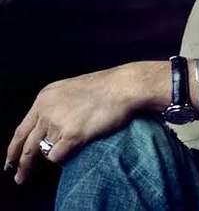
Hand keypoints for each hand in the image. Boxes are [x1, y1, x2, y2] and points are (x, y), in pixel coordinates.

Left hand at [5, 64, 140, 183]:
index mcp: (44, 98)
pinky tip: (76, 149)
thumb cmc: (106, 87)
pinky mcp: (72, 135)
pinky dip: (65, 157)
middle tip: (20, 177)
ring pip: (47, 151)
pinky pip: (58, 156)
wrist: (123, 86)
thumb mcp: (72, 90)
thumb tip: (50, 128)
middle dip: (23, 164)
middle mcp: (46, 110)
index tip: (10, 160)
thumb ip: (57, 107)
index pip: (22, 129)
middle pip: (28, 145)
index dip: (14, 147)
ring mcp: (58, 123)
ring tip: (73, 145)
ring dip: (58, 152)